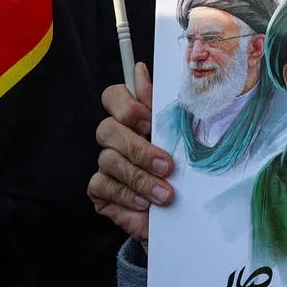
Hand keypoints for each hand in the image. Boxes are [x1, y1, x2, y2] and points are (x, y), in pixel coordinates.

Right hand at [86, 63, 174, 243]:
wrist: (182, 216)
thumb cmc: (185, 171)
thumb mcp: (184, 138)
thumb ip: (164, 107)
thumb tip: (142, 70)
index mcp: (135, 118)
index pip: (114, 95)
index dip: (126, 104)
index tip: (148, 121)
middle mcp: (116, 137)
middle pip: (108, 128)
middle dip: (139, 148)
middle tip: (167, 165)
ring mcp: (106, 163)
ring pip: (108, 160)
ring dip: (140, 177)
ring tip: (165, 194)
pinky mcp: (100, 191)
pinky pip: (103, 186)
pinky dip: (127, 194)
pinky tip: (145, 204)